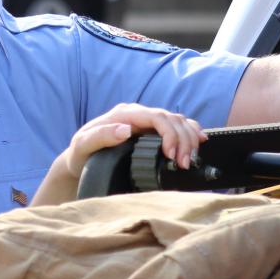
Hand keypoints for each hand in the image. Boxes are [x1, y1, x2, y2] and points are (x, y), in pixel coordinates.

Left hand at [32, 103, 208, 205]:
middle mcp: (138, 115)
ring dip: (189, 139)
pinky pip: (178, 126)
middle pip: (172, 119)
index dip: (170, 134)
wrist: (80, 161)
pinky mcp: (152, 132)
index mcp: (125, 114)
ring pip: (178, 121)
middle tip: (184, 164)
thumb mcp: (83, 146)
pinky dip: (191, 132)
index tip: (172, 156)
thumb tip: (125, 130)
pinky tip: (199, 142)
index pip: (156, 116)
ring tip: (188, 161)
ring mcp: (146, 122)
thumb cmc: (81, 154)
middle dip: (183, 141)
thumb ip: (100, 136)